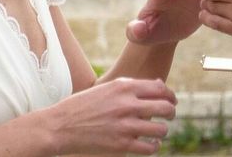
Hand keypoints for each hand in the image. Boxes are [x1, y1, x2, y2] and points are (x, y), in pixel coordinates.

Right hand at [48, 77, 176, 154]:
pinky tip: (149, 144)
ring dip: (162, 131)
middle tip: (169, 116)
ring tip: (157, 132)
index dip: (170, 95)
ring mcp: (125, 126)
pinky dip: (153, 146)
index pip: (161, 88)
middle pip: (166, 108)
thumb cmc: (83, 105)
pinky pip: (150, 147)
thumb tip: (159, 84)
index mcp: (124, 87)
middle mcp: (127, 104)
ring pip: (161, 129)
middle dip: (171, 113)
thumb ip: (132, 86)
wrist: (59, 126)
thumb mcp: (107, 88)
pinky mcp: (121, 145)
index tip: (171, 101)